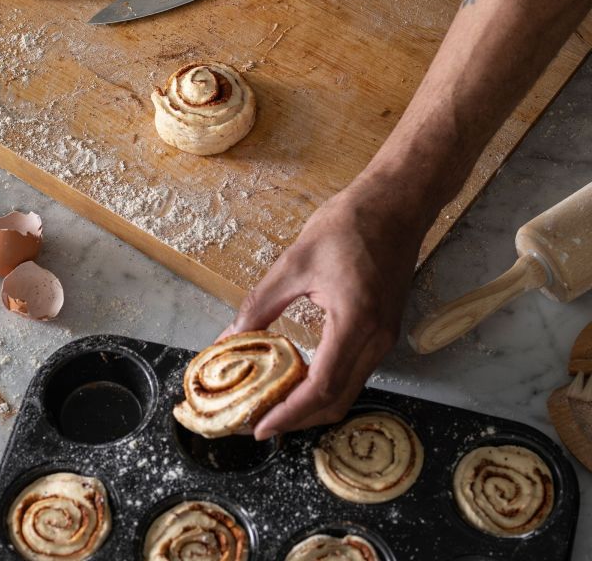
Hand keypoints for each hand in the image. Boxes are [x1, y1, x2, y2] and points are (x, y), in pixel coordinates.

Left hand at [220, 174, 424, 437]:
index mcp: (356, 321)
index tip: (260, 427)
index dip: (290, 413)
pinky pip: (356, 370)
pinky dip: (328, 383)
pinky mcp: (385, 328)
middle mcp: (377, 338)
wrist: (397, 203)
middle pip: (338, 399)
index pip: (322, 387)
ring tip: (274, 401)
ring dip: (313, 403)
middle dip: (298, 418)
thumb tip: (231, 335)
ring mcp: (386, 336)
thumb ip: (262, 303)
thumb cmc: (350, 224)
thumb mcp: (296, 261)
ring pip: (349, 389)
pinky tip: (301, 375)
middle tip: (260, 420)